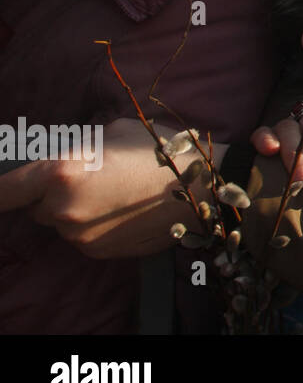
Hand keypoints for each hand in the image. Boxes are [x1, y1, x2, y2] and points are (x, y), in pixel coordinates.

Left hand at [0, 118, 219, 259]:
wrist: (203, 187)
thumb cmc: (161, 150)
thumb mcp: (115, 131)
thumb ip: (80, 146)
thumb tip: (65, 153)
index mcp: (61, 172)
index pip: (5, 190)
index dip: (0, 190)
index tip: (4, 189)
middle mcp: (62, 209)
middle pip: (36, 206)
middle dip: (54, 194)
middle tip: (92, 178)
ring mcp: (80, 235)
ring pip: (62, 222)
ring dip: (78, 210)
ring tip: (117, 192)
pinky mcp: (98, 251)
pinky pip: (84, 237)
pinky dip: (97, 225)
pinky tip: (125, 208)